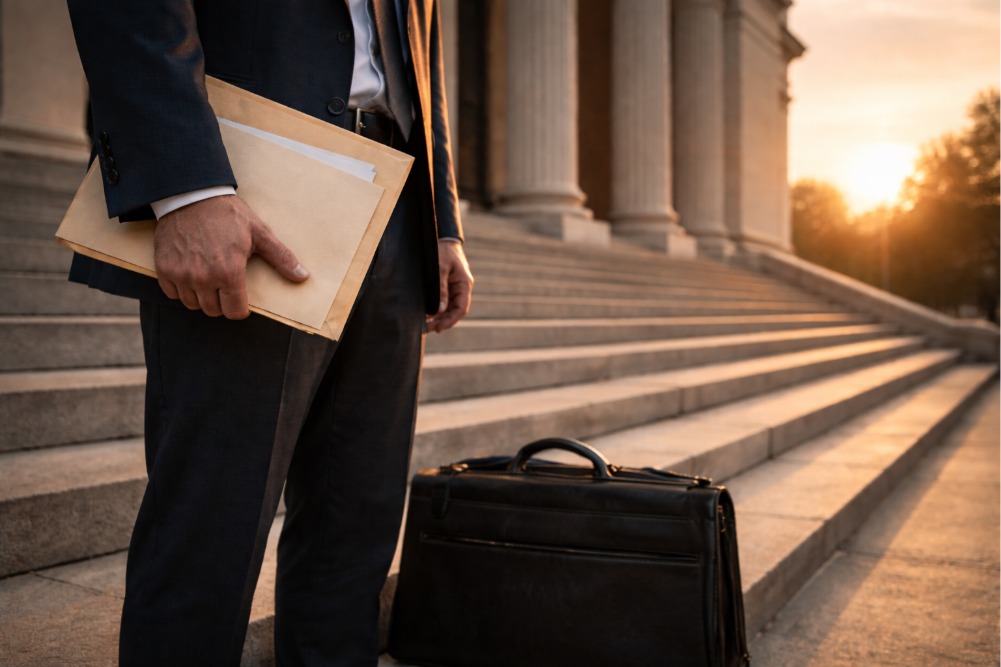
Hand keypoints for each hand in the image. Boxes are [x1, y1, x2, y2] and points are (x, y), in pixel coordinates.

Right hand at [153, 195, 308, 318]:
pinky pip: (172, 294)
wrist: (192, 196)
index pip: (235, 312)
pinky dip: (181, 289)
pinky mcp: (164, 268)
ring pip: (192, 305)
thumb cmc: (228, 215)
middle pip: (214, 311)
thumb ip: (281, 258)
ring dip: (202, 297)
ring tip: (209, 279)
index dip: (240, 308)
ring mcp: (181, 274)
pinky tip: (190, 274)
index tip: (241, 298)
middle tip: (225, 285)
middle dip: (222, 303)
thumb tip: (303, 277)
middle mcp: (203, 278)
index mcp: (229, 272)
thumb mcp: (260, 233)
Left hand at [426, 240, 472, 332]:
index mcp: (464, 284)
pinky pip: (443, 302)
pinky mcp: (446, 287)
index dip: (451, 320)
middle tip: (427, 328)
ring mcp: (454, 288)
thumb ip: (440, 289)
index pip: (461, 308)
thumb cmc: (442, 251)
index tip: (439, 328)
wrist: (442, 239)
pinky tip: (426, 315)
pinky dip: (436, 310)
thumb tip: (439, 310)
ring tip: (425, 325)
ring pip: (448, 308)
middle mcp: (461, 289)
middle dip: (442, 321)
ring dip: (438, 317)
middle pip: (454, 311)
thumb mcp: (440, 267)